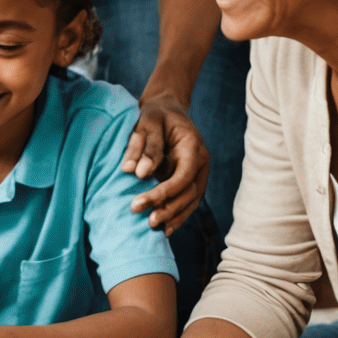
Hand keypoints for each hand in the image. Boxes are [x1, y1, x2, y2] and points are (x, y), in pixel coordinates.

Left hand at [123, 93, 208, 234]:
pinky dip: (178, 214)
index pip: (182, 176)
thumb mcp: (146, 122)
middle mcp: (200, 161)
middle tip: (145, 220)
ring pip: (191, 200)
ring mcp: (198, 171)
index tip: (139, 203)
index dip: (163, 193)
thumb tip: (137, 173)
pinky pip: (188, 200)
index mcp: (193, 145)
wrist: (165, 109)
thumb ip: (143, 146)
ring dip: (174, 216)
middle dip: (168, 208)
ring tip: (154, 228)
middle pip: (189, 192)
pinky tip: (165, 228)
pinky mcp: (191, 179)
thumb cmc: (154, 114)